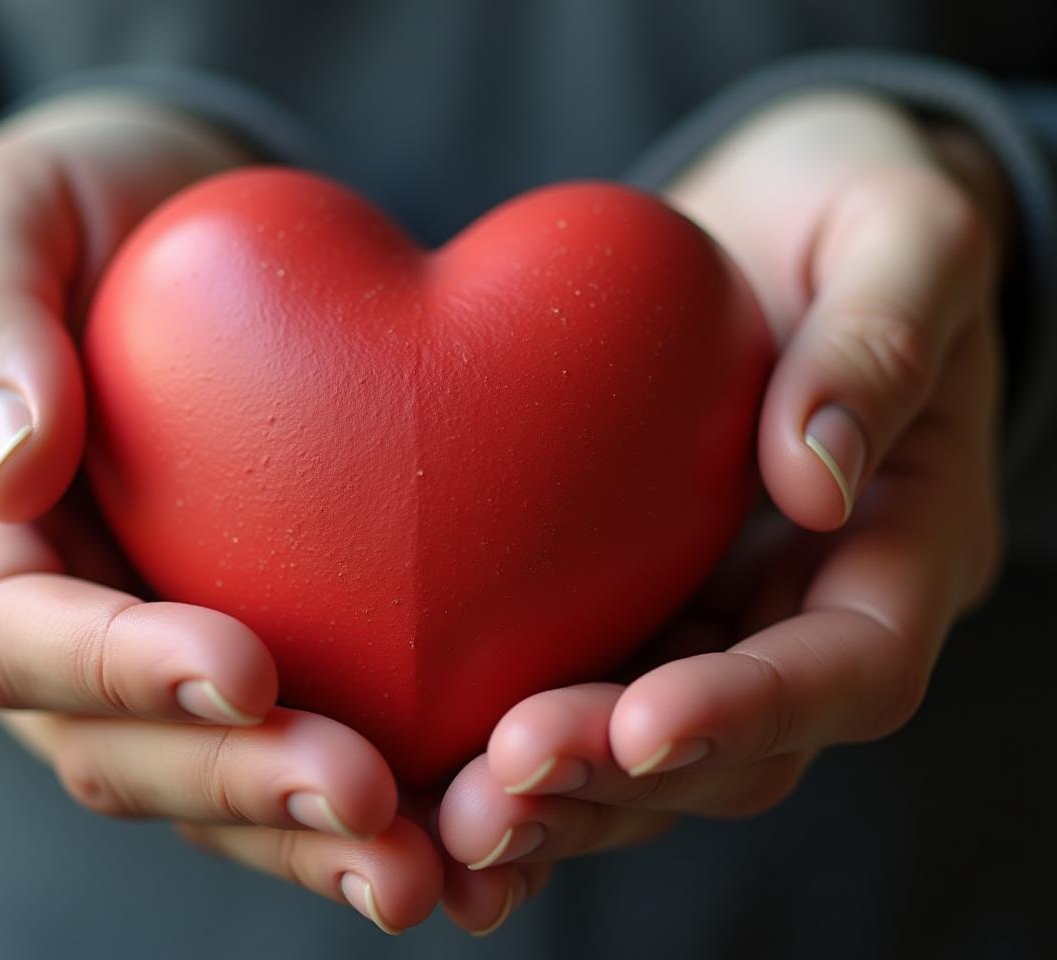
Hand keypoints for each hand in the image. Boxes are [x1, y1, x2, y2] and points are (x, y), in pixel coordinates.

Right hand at [0, 95, 442, 932]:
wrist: (169, 223)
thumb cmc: (82, 206)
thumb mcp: (9, 212)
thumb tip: (13, 459)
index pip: (17, 636)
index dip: (123, 669)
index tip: (251, 668)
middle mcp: (54, 624)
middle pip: (120, 749)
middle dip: (243, 786)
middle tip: (371, 812)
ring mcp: (148, 650)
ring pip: (213, 778)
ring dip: (313, 836)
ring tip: (430, 867)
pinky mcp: (250, 644)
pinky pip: (296, 740)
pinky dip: (364, 797)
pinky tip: (461, 827)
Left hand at [436, 91, 1005, 932]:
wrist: (763, 223)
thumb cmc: (848, 209)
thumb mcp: (898, 229)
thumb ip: (882, 336)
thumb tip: (816, 472)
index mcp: (899, 543)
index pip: (848, 667)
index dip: (751, 709)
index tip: (641, 720)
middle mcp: (802, 608)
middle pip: (732, 749)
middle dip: (619, 781)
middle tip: (499, 790)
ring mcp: (711, 617)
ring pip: (640, 756)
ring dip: (550, 798)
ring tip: (446, 820)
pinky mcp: (627, 603)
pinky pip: (571, 695)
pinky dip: (500, 750)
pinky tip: (417, 782)